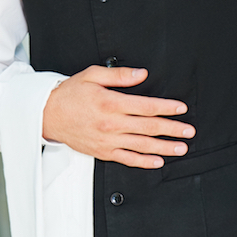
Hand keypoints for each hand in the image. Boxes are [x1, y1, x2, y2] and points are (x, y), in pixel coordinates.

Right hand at [42, 65, 194, 168]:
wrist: (46, 115)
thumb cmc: (69, 93)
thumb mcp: (92, 75)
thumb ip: (119, 75)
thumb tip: (142, 74)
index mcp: (110, 102)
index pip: (146, 106)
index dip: (166, 107)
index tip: (180, 108)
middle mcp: (111, 123)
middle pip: (148, 127)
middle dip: (172, 129)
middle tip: (189, 131)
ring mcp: (107, 140)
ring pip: (142, 145)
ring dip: (164, 147)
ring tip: (181, 148)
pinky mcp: (102, 151)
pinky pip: (127, 159)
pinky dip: (144, 161)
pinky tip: (158, 161)